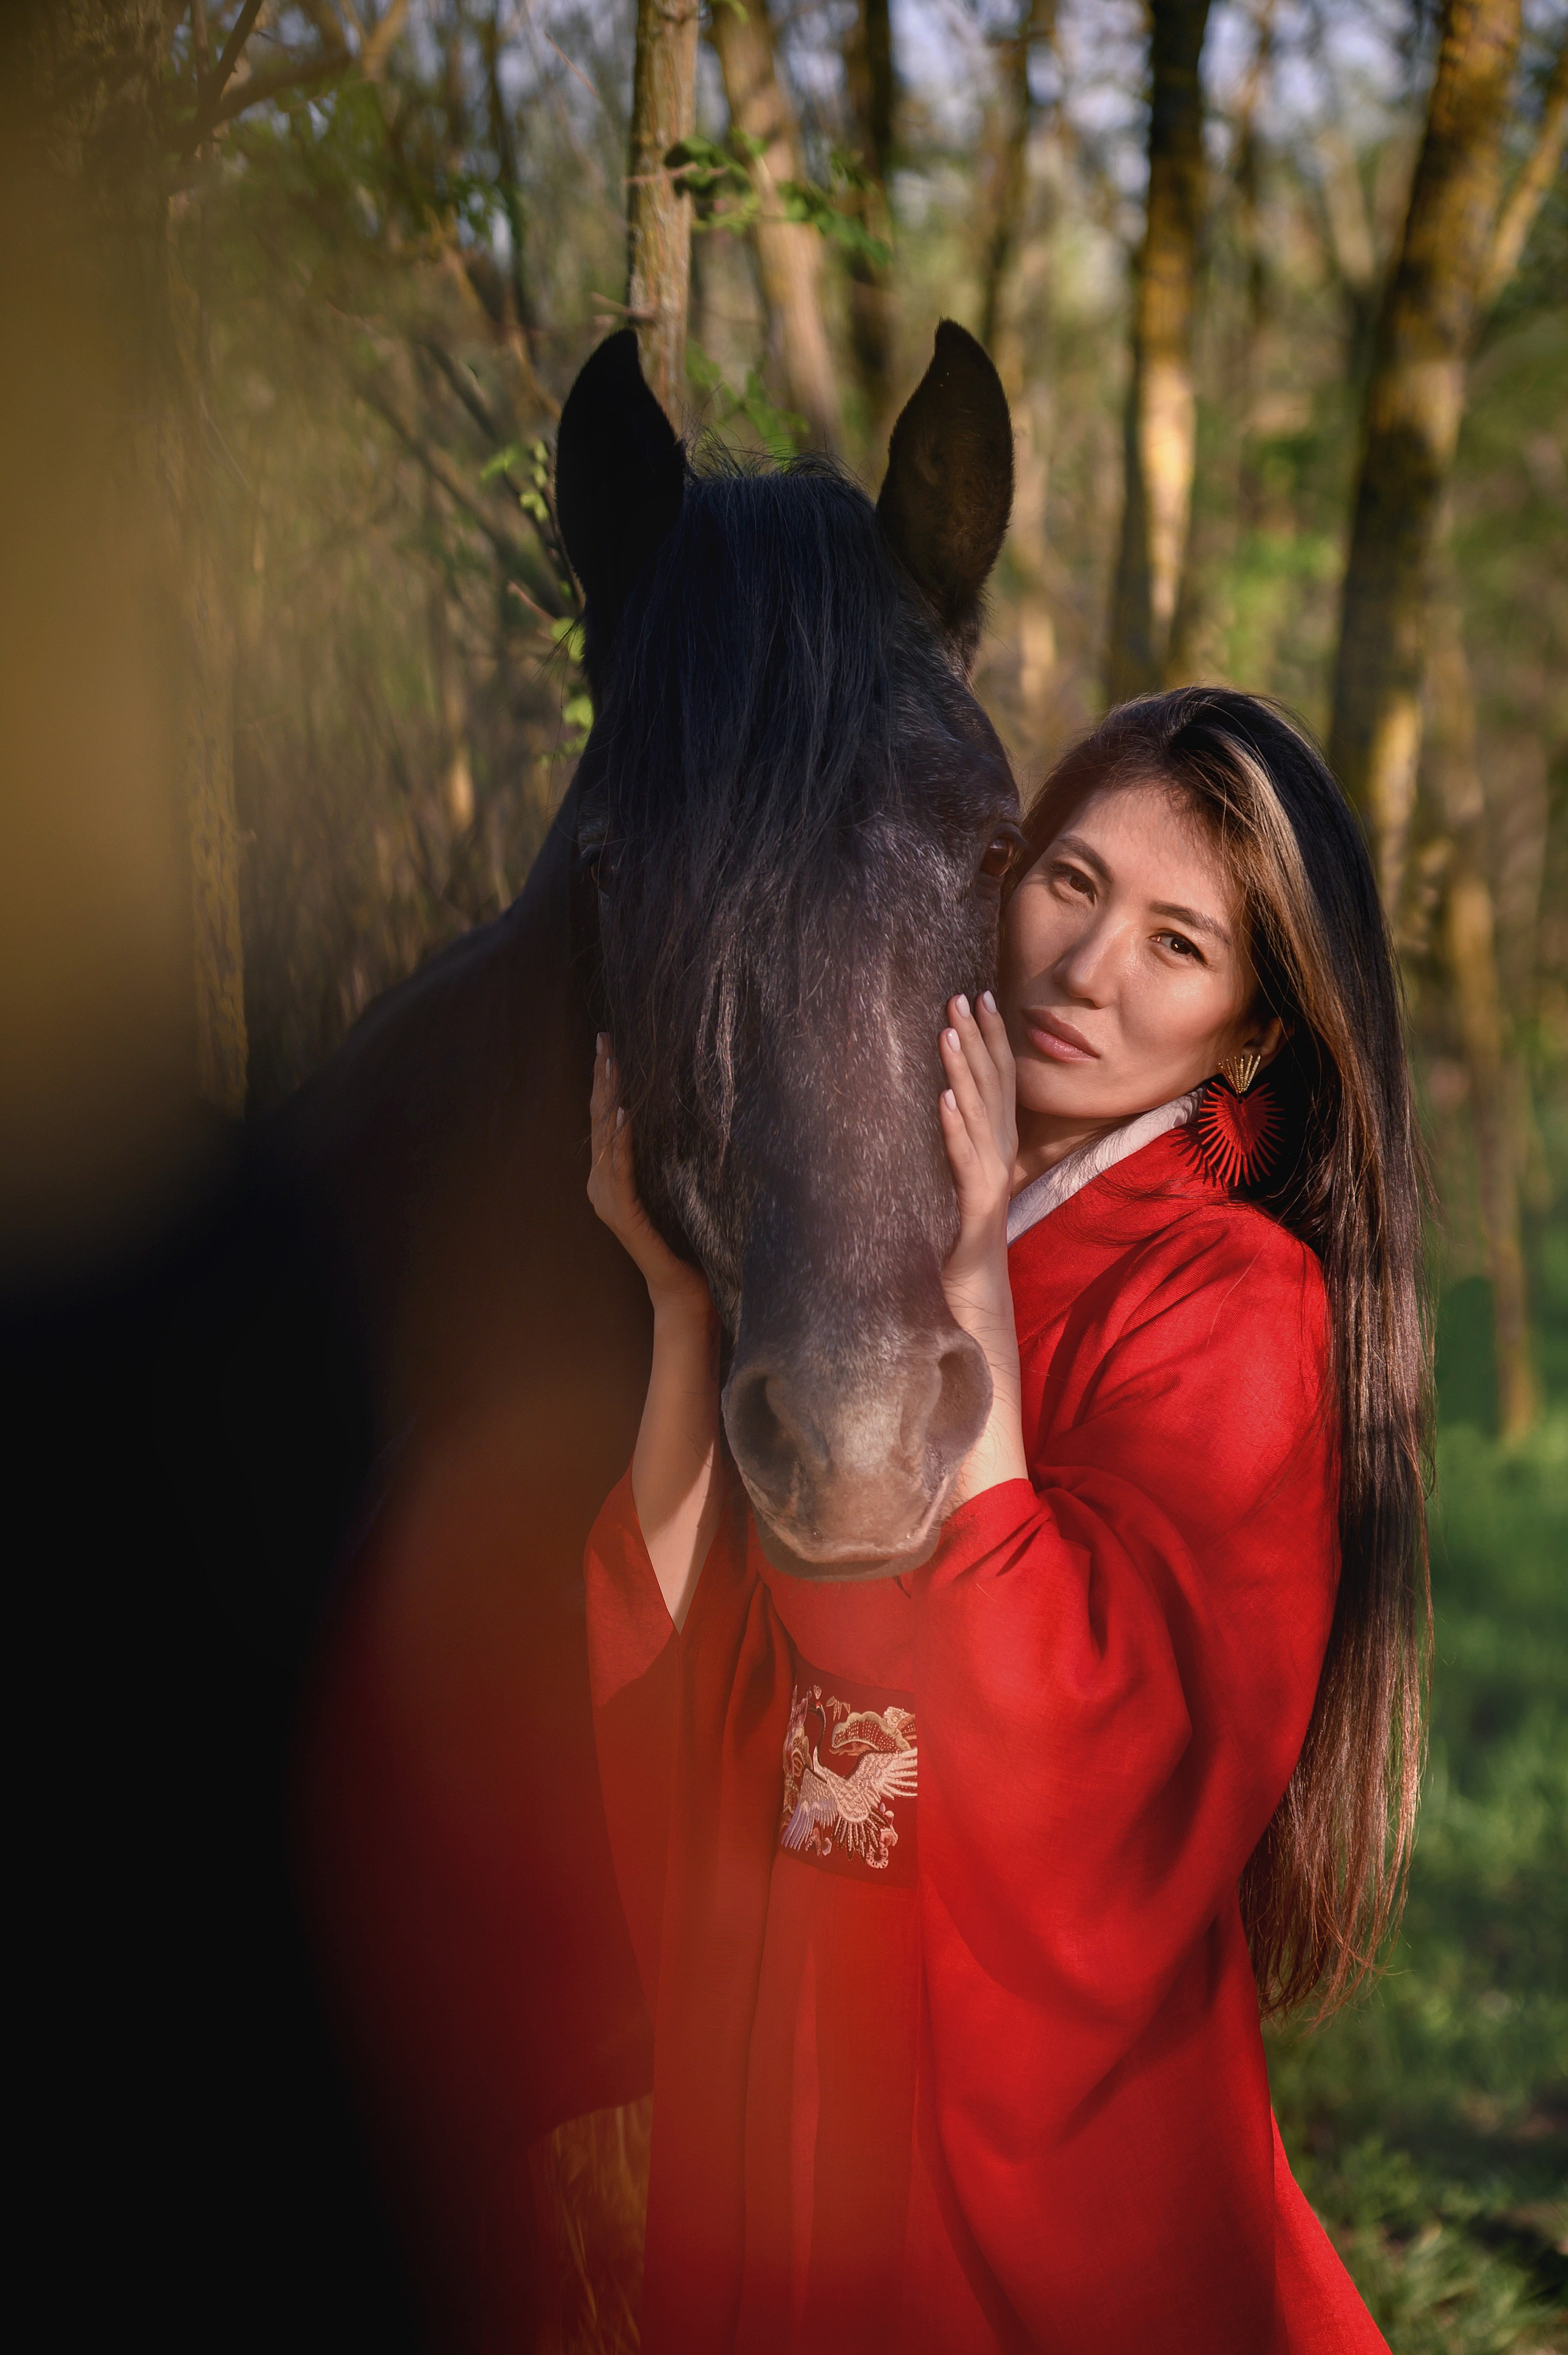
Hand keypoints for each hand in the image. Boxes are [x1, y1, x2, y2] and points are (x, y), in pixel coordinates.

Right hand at [588, 1037, 713, 1323]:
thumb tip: (671, 1113)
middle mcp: (600, 1186)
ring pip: (605, 1139)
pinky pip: (622, 1170)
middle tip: (605, 1039)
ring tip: (612, 1063)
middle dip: (602, 1078)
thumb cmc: (683, 1239)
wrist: (684, 1288)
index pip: (603, 1119)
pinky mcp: (625, 1216)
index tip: (607, 1043)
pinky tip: (626, 1111)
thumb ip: (660, 1157)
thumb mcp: (671, 1186)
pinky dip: (622, 1139)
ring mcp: (608, 1202)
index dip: (603, 1081)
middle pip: (598, 1121)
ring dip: (609, 1098)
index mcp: (608, 1178)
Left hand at [938, 991, 1016, 1310]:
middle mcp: (999, 1157)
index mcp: (997, 1147)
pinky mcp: (974, 1209)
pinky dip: (954, 1129)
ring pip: (978, 1116)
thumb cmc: (960, 1242)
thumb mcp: (958, 1182)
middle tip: (961, 996)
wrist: (975, 1299)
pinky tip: (943, 1099)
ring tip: (948, 1032)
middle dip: (979, 1039)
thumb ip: (957, 1145)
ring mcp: (989, 1182)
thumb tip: (941, 1103)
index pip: (999, 1081)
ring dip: (964, 1072)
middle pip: (993, 1087)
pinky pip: (963, 1162)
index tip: (980, 996)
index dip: (993, 1039)